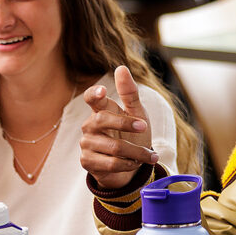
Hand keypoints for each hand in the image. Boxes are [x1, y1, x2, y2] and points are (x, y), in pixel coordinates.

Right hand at [79, 65, 157, 190]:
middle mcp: (89, 126)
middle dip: (126, 124)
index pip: (91, 98)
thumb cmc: (134, 136)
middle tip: (144, 127)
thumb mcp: (138, 114)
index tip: (103, 91)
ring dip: (137, 152)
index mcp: (101, 110)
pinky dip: (129, 164)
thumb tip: (121, 68)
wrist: (131, 166)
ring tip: (149, 155)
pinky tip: (134, 163)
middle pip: (102, 120)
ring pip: (113, 147)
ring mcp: (86, 144)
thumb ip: (130, 93)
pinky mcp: (87, 162)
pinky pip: (112, 163)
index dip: (94, 94)